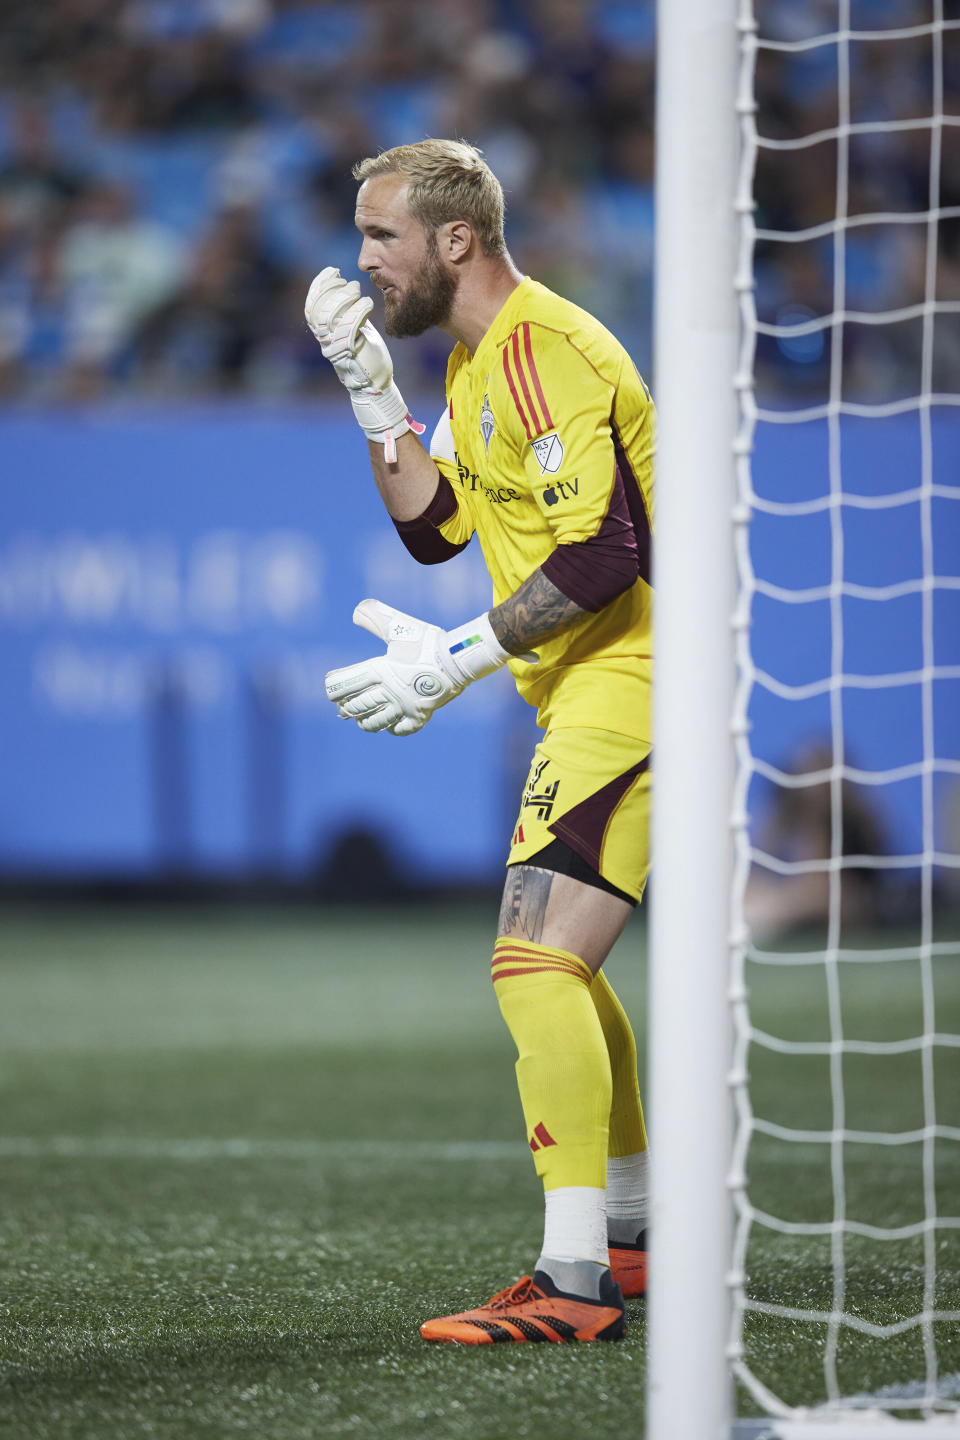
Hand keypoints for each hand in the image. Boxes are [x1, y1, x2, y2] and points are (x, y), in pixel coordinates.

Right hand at [304, 268, 421, 461]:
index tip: (332, 271)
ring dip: (343, 298)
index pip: (312, 306)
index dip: (319, 286)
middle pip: (318, 309)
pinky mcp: (351, 353)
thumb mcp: (354, 330)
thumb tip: (347, 290)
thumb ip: (347, 313)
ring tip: (357, 291)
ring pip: (329, 317)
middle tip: (348, 282)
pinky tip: (368, 304)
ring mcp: (337, 347)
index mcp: (324, 334)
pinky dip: (358, 310)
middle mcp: (326, 341)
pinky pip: (349, 327)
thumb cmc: (366, 356)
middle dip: (331, 289)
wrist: (375, 386)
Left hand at [325, 599, 520, 736]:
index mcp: (381, 670)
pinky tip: (388, 726)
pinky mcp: (420, 716)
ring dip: (364, 722)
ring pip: (375, 722)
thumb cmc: (428, 641)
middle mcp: (389, 692)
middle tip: (341, 706)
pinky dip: (391, 729)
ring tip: (359, 720)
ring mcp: (404, 707)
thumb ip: (376, 618)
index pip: (347, 683)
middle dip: (346, 707)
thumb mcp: (400, 625)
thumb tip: (355, 612)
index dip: (334, 687)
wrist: (459, 658)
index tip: (329, 687)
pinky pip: (400, 729)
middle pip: (358, 705)